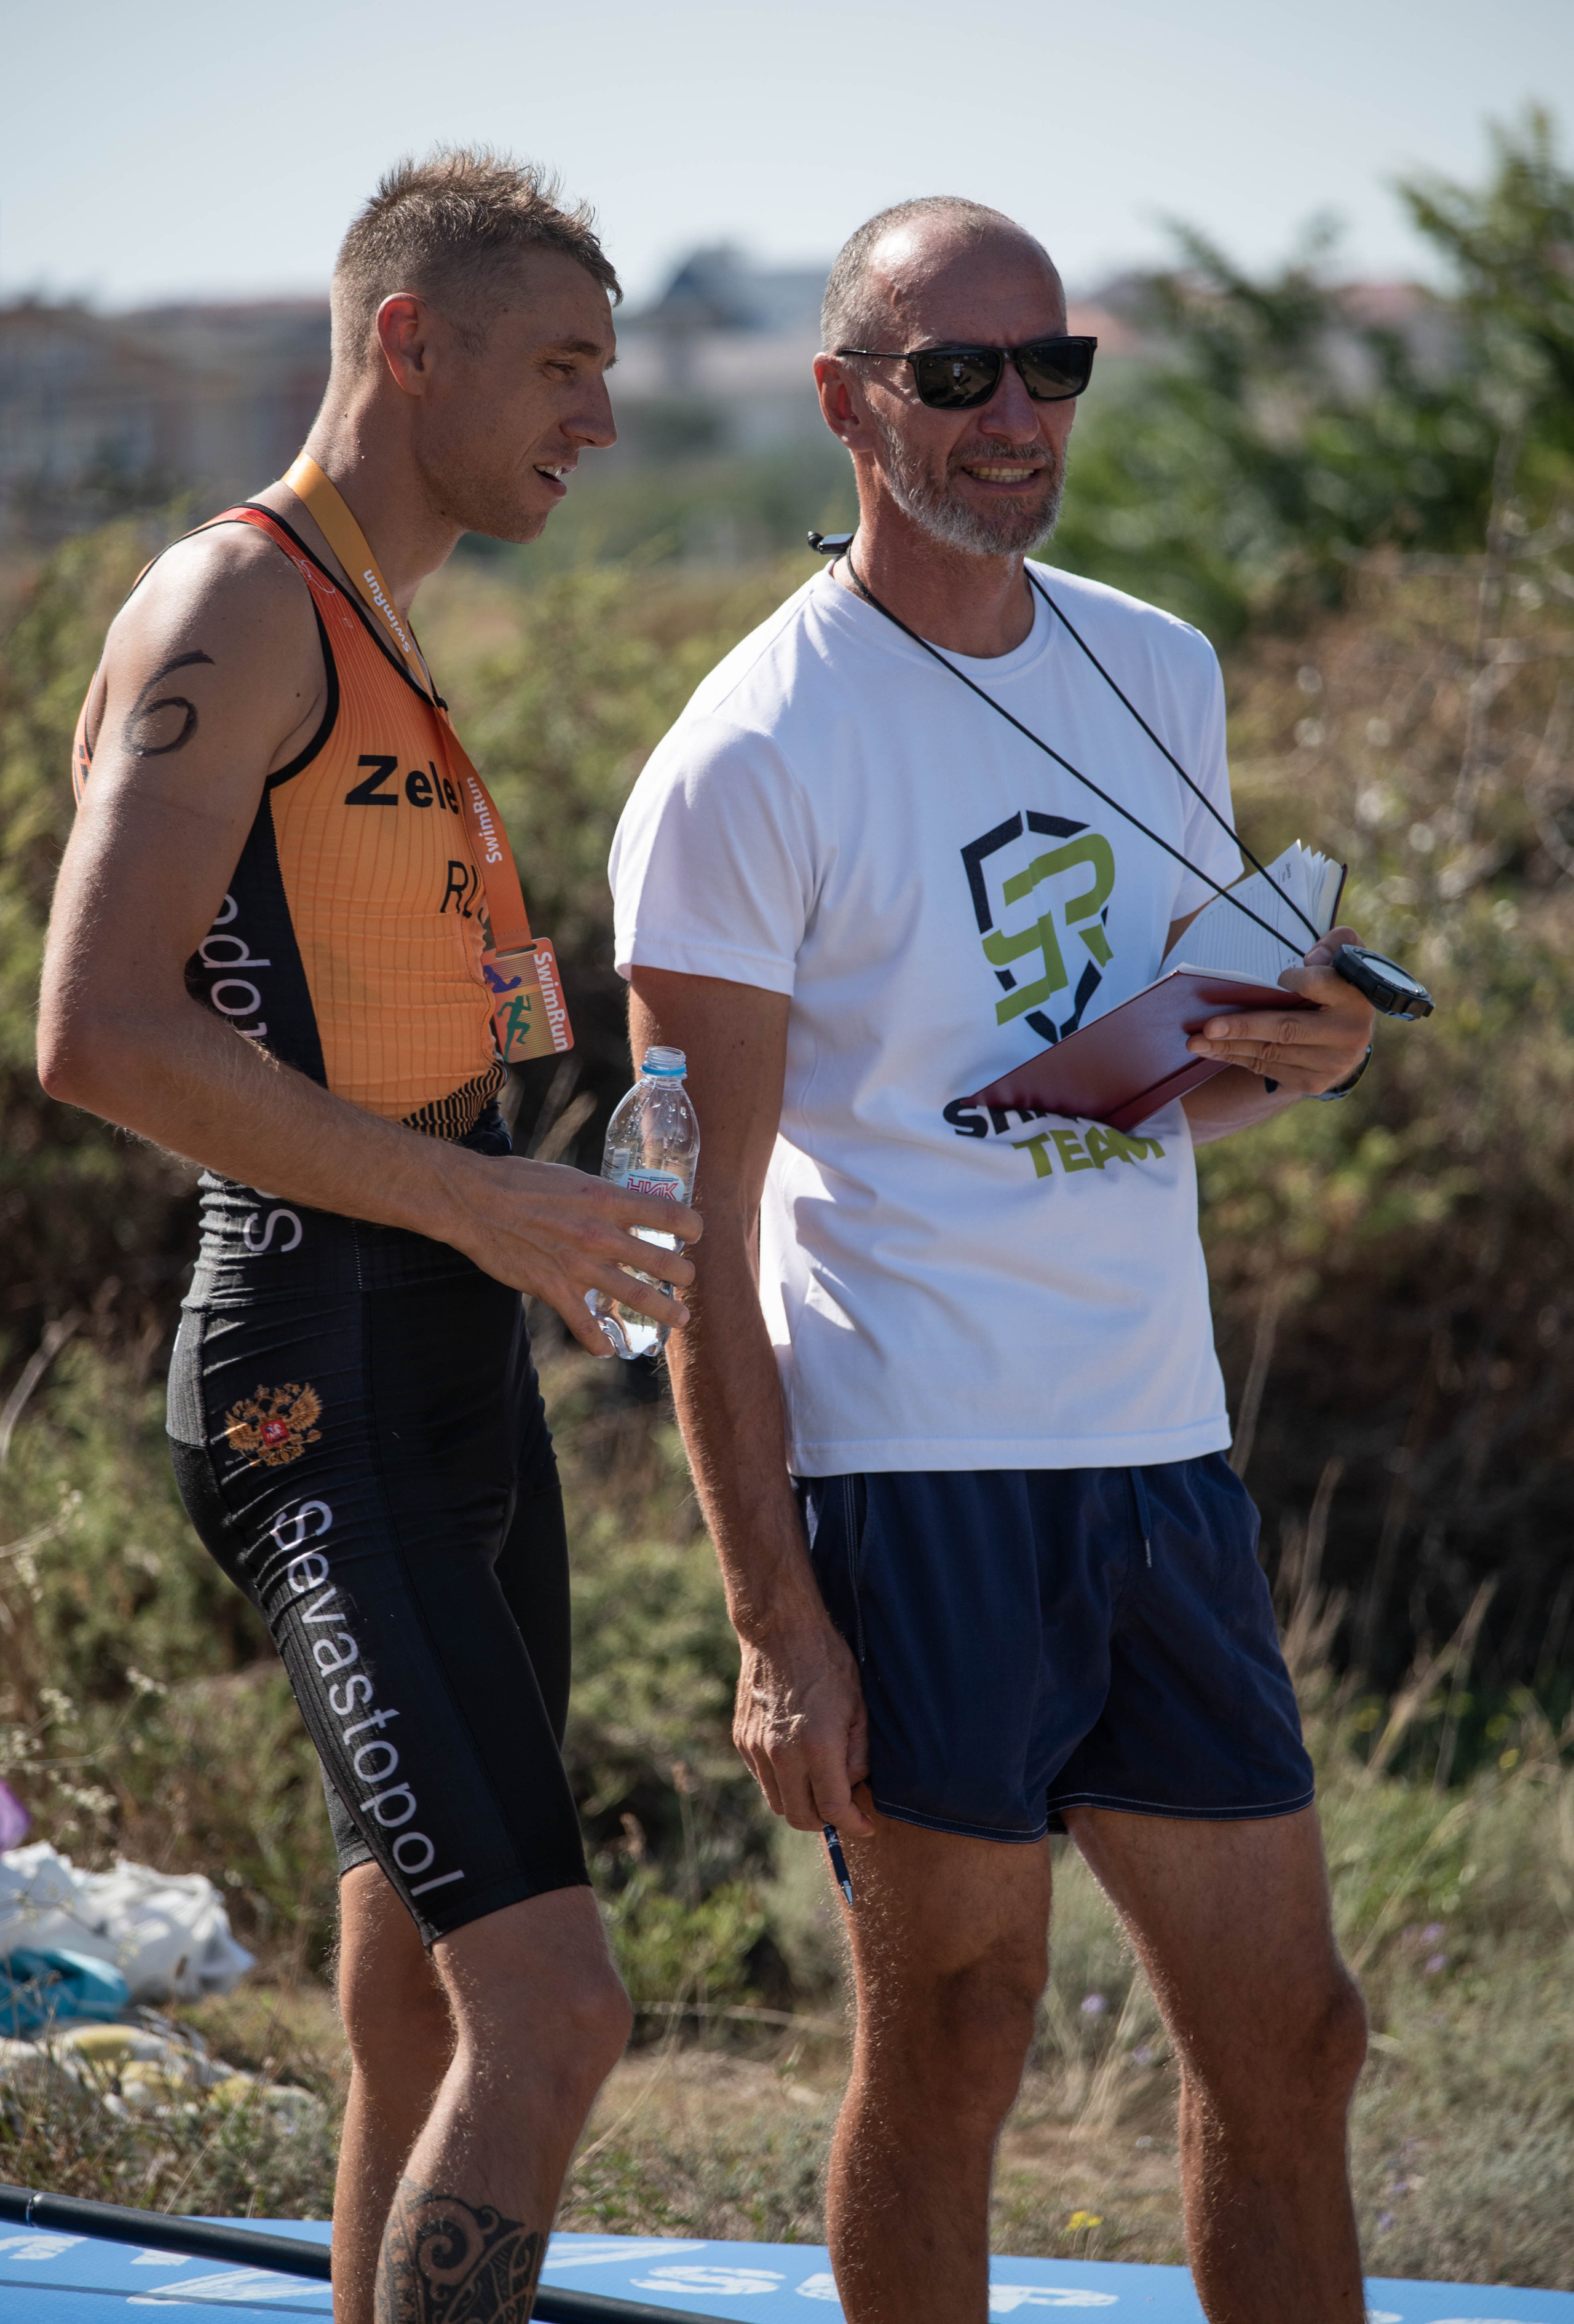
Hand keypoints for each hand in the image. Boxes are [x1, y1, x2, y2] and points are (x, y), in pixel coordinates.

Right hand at [445, 1150, 701, 1355]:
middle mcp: (599, 1233)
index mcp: (606, 1199)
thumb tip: (627, 1208)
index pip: (668, 1213)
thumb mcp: (573, 1179)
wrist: (474, 1201)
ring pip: (635, 1295)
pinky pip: (585, 1325)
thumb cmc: (521, 1182)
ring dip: (663, 1310)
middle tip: (688, 1281)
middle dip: (682, 1275)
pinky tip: (608, 1349)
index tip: (696, 1234)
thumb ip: (602, 1198)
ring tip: (680, 1319)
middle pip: (660, 1261)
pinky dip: (600, 1342)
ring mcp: (578, 1265)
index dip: (691, 1226)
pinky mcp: (553, 1288)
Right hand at [733, 1615, 873, 1836]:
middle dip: (825, 1822)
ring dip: (801, 1803)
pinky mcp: (743, 1740)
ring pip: (778, 1802)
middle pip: (800, 1818)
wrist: (780, 1631)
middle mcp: (782, 1753)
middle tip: (842, 1808)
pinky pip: (763, 1779)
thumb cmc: (828, 1663)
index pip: (833, 1810)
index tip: (864, 1825)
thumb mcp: (859, 1706)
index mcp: (817, 1745)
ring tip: (819, 1783)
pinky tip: (797, 1760)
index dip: (853, 1825)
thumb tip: (853, 1787)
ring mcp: (757, 1748)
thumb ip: (859, 1754)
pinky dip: (782, 1781)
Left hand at [1185, 924, 1374, 1095]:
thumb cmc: (1337, 990)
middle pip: (1287, 1029)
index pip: (1321, 985)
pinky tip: (1212, 1050)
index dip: (1298, 980)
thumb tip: (1311, 959)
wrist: (1350, 1038)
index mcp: (1355, 1000)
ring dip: (1229, 1047)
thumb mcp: (1344, 960)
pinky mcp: (1313, 1083)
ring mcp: (1330, 1065)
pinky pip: (1267, 1068)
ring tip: (1196, 1041)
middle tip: (1208, 1026)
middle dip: (1243, 1027)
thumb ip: (1335, 946)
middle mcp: (1347, 1036)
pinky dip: (1237, 1058)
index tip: (1279, 979)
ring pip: (1271, 1052)